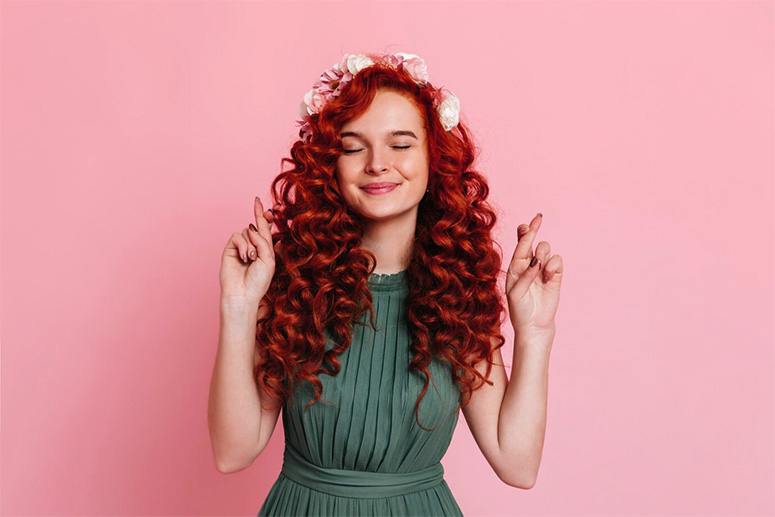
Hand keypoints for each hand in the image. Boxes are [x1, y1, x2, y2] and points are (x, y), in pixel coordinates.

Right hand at [219, 195, 275, 309]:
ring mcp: (241, 248)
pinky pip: (237, 236)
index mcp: (265, 250)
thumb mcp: (268, 259)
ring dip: (251, 244)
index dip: (264, 217)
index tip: (264, 205)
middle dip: (260, 216)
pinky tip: (244, 257)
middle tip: (257, 202)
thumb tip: (250, 227)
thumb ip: (263, 241)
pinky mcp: (230, 249)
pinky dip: (243, 245)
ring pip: (247, 231)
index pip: (265, 230)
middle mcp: (253, 247)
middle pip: (256, 226)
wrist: (242, 293)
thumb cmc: (258, 281)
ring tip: (250, 259)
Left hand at [505, 213, 562, 334]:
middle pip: (532, 240)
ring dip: (542, 253)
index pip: (520, 244)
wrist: (535, 326)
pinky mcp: (555, 275)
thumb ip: (525, 275)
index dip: (526, 231)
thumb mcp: (516, 292)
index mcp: (515, 266)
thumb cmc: (520, 310)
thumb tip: (536, 260)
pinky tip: (549, 276)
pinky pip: (557, 260)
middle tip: (537, 220)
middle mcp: (529, 264)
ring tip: (540, 268)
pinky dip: (553, 265)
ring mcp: (543, 269)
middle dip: (533, 232)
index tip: (530, 221)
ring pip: (545, 248)